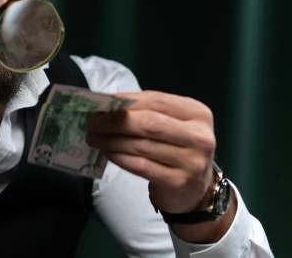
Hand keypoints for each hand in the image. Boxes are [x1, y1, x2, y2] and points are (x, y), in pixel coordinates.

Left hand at [86, 91, 215, 213]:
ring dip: (112, 140)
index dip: (126, 101)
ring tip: (94, 137)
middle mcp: (200, 136)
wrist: (195, 189)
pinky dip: (120, 157)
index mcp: (198, 113)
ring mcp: (192, 161)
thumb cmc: (176, 147)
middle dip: (115, 121)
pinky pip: (140, 166)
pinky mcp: (178, 181)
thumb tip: (107, 103)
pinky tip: (107, 152)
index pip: (157, 101)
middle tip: (92, 122)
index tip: (100, 103)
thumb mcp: (170, 123)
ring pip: (141, 146)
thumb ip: (145, 111)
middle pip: (149, 123)